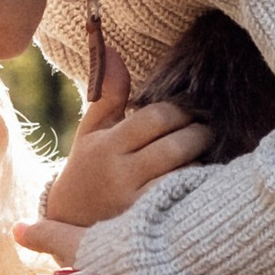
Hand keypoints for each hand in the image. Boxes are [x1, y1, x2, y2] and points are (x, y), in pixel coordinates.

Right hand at [20, 43, 209, 263]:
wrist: (69, 225)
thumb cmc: (87, 171)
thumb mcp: (91, 132)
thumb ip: (108, 93)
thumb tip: (112, 49)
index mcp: (106, 145)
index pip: (154, 117)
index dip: (178, 112)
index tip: (186, 113)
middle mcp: (119, 173)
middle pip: (174, 145)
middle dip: (196, 134)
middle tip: (204, 132)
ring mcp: (134, 201)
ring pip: (183, 172)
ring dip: (199, 161)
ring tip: (203, 156)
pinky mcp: (147, 223)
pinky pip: (183, 199)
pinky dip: (196, 187)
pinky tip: (199, 183)